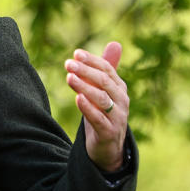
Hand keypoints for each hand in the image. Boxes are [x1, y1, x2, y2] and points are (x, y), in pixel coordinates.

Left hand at [64, 42, 128, 171]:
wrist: (108, 147)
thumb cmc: (104, 114)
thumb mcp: (104, 90)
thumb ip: (106, 69)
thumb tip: (115, 43)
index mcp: (119, 88)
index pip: (107, 69)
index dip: (92, 60)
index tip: (75, 53)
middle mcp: (121, 100)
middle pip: (104, 81)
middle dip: (86, 71)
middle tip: (68, 63)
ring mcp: (117, 117)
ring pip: (102, 99)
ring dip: (85, 87)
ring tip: (69, 78)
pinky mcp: (109, 132)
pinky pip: (99, 119)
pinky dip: (88, 108)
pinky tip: (77, 99)